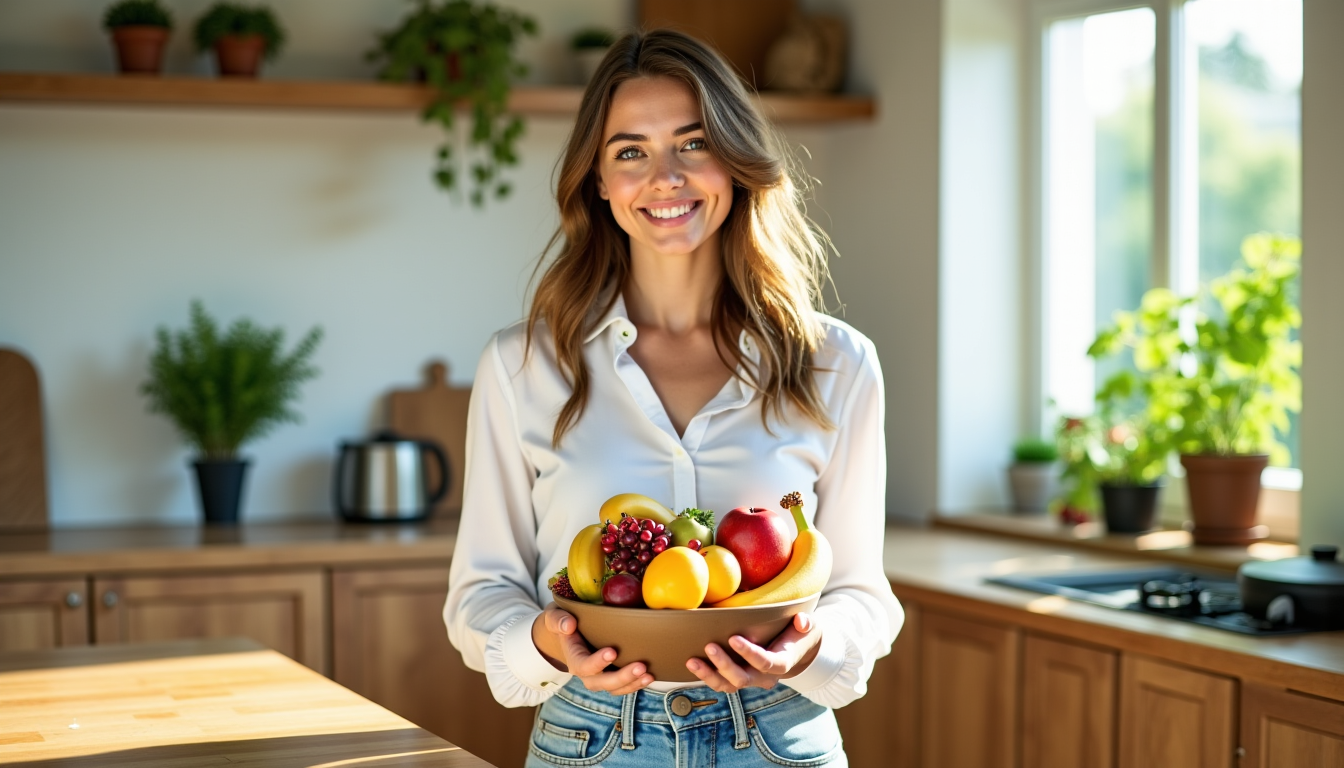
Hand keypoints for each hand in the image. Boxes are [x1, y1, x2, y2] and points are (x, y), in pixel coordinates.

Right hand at [531, 604, 652, 694]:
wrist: (565, 634)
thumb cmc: (562, 623)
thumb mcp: (554, 617)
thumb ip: (558, 620)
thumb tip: (569, 625)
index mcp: (573, 658)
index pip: (584, 666)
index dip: (597, 662)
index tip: (612, 651)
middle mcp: (586, 673)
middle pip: (602, 682)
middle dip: (621, 677)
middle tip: (640, 666)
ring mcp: (599, 677)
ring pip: (615, 688)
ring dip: (632, 683)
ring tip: (648, 675)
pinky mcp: (611, 676)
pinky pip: (623, 687)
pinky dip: (636, 684)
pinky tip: (650, 676)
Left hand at [686, 612, 821, 692]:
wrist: (797, 652)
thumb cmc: (800, 635)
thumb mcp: (809, 628)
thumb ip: (806, 624)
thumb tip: (801, 622)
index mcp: (782, 663)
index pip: (765, 663)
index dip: (749, 654)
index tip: (733, 638)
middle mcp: (764, 677)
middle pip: (742, 678)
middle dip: (724, 664)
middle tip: (709, 646)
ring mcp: (750, 679)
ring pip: (728, 685)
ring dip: (709, 675)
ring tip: (692, 661)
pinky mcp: (738, 677)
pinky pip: (721, 683)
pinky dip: (706, 676)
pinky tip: (691, 664)